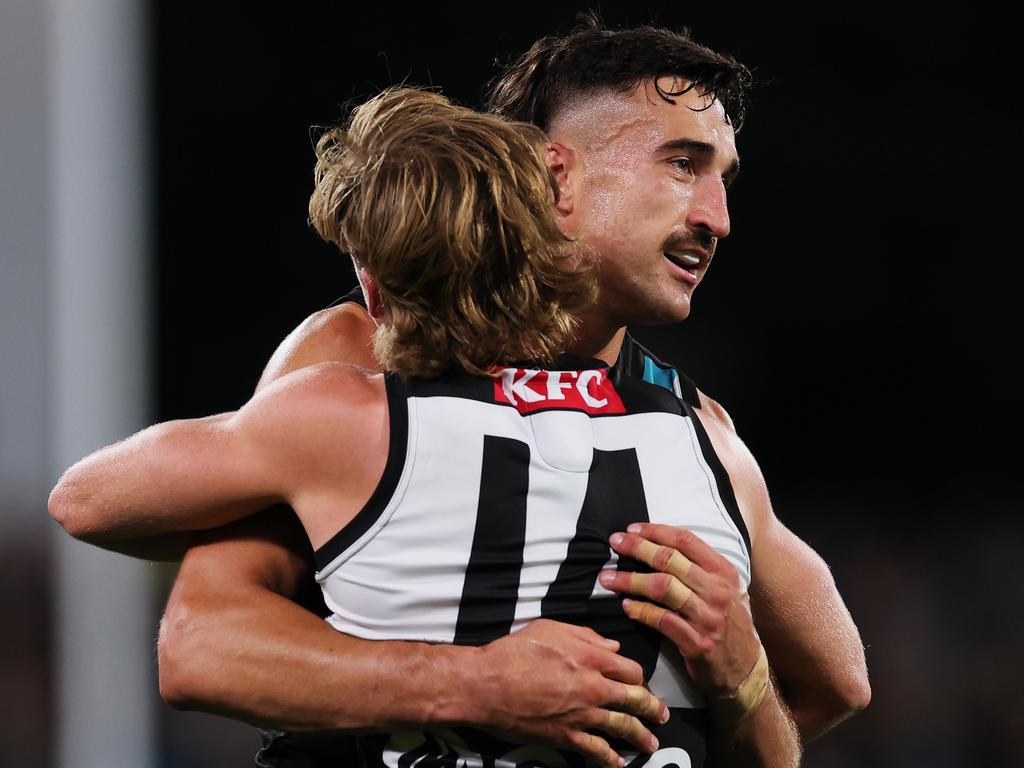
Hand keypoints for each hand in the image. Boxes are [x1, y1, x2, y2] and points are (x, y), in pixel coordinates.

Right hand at [475, 619, 668, 767]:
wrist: (487, 683)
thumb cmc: (513, 653)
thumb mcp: (550, 629)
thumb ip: (585, 635)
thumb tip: (610, 645)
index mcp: (591, 657)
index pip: (631, 669)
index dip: (639, 676)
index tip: (641, 681)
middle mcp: (593, 686)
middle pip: (635, 698)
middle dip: (652, 708)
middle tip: (660, 715)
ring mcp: (581, 713)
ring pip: (622, 726)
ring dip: (639, 736)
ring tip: (649, 743)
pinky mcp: (566, 735)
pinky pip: (596, 750)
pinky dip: (609, 758)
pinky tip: (617, 763)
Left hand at [598, 523, 761, 698]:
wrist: (745, 669)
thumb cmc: (728, 624)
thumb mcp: (726, 590)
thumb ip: (700, 569)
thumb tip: (658, 546)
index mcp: (724, 572)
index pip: (686, 541)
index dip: (656, 531)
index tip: (632, 529)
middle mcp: (717, 590)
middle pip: (670, 560)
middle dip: (638, 548)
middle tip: (615, 543)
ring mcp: (708, 617)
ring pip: (662, 588)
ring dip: (630, 580)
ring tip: (608, 578)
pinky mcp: (697, 642)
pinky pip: (661, 620)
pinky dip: (641, 611)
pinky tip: (626, 606)